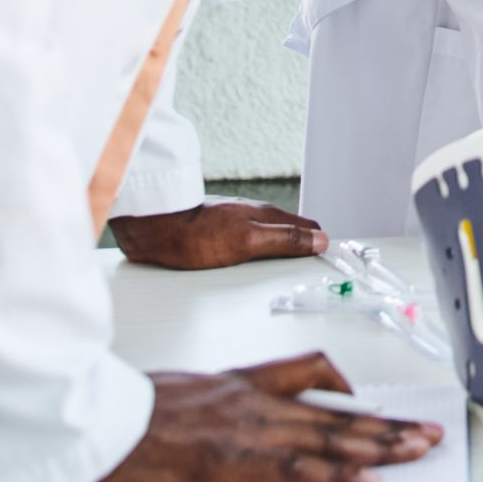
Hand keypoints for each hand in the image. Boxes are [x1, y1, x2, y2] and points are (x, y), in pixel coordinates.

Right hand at [63, 352, 440, 481]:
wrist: (78, 428)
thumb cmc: (108, 418)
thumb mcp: (162, 397)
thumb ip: (198, 405)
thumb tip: (208, 421)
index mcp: (230, 384)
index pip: (301, 375)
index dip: (342, 389)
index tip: (369, 400)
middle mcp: (247, 402)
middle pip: (331, 412)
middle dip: (384, 424)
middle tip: (426, 431)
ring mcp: (243, 434)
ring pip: (327, 439)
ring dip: (380, 447)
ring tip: (419, 450)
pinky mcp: (230, 469)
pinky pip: (296, 473)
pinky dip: (336, 479)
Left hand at [108, 199, 327, 269]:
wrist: (152, 228)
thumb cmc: (195, 235)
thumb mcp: (248, 241)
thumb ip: (285, 240)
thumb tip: (320, 241)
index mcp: (266, 216)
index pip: (307, 228)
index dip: (320, 244)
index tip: (331, 262)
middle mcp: (253, 217)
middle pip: (290, 233)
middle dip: (306, 245)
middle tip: (318, 264)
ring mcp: (234, 224)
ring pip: (269, 237)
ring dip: (281, 250)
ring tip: (291, 265)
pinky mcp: (216, 234)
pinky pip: (248, 243)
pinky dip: (259, 253)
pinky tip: (253, 264)